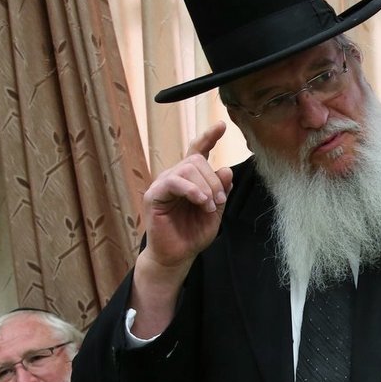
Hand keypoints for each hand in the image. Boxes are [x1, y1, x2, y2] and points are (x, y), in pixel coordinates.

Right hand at [132, 123, 233, 334]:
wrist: (177, 256)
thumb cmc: (193, 235)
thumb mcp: (215, 213)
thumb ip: (221, 192)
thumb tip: (226, 169)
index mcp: (191, 179)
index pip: (198, 151)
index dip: (209, 137)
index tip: (222, 125)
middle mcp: (176, 176)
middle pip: (196, 160)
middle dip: (213, 180)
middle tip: (218, 202)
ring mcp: (164, 184)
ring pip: (187, 168)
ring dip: (204, 187)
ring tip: (208, 206)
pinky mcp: (154, 195)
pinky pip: (174, 181)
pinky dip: (191, 190)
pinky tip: (200, 202)